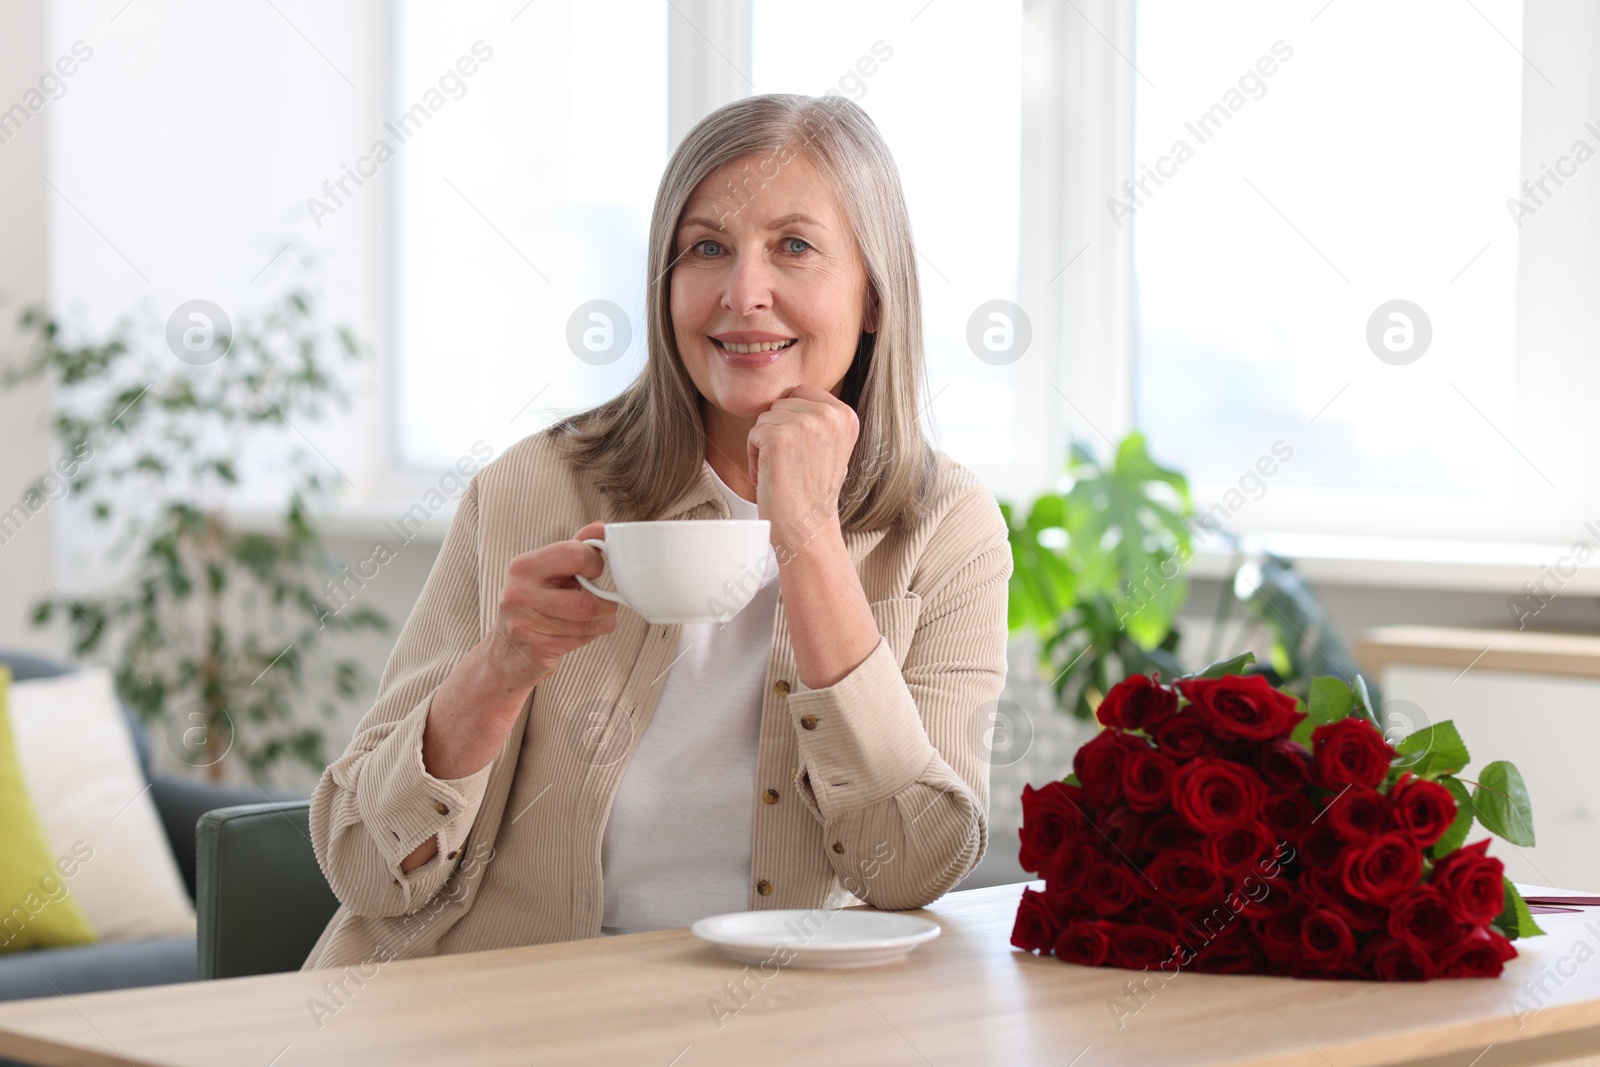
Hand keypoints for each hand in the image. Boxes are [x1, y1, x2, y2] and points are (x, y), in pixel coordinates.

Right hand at [482, 520, 619, 690]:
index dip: (595, 563)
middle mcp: (518, 593)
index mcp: (523, 567)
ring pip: (585, 622)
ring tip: (601, 619)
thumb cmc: (533, 606)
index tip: (595, 572)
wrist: (504, 654)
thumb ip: (574, 548)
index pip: (574, 554)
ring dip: (603, 622)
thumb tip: (601, 527)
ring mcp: (524, 623)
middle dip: (606, 603)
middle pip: (585, 600)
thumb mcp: (548, 573)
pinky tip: (585, 632)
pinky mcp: (535, 649)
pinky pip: (579, 640)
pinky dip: (590, 636)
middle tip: (608, 603)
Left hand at [746, 384, 858, 556]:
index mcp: (845, 415)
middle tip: (792, 465)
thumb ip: (818, 417)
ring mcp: (804, 424)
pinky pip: (753, 434)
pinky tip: (771, 476)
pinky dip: (755, 457)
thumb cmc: (813, 492)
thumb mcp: (830, 445)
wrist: (808, 527)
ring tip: (784, 471)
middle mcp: (829, 415)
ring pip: (764, 418)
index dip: (792, 421)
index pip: (801, 392)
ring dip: (765, 446)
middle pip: (781, 403)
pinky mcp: (778, 437)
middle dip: (778, 432)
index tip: (804, 452)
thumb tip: (788, 395)